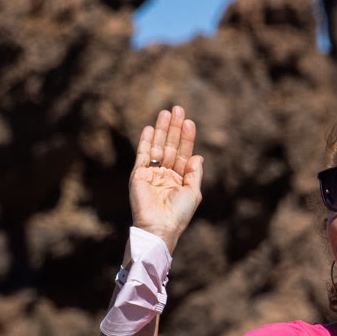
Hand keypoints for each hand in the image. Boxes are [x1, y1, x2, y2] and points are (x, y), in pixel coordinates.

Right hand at [130, 106, 203, 253]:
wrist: (159, 227)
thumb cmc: (179, 214)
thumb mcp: (193, 192)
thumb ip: (194, 173)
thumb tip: (198, 155)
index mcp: (179, 179)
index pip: (184, 153)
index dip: (186, 137)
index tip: (190, 122)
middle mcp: (165, 174)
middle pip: (170, 146)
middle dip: (174, 128)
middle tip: (178, 108)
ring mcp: (151, 173)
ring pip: (157, 147)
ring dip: (162, 130)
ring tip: (166, 112)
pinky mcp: (138, 175)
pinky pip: (143, 155)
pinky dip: (146, 141)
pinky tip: (151, 128)